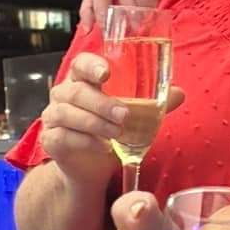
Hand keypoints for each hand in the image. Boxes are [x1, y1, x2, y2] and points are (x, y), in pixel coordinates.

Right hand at [37, 53, 183, 187]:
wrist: (91, 166)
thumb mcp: (134, 116)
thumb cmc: (111, 130)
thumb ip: (153, 104)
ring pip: (67, 113)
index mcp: (82, 80)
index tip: (106, 73)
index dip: (91, 65)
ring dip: (95, 123)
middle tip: (125, 115)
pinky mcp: (51, 140)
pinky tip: (105, 147)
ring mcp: (53, 117)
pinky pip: (63, 137)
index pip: (80, 64)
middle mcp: (63, 95)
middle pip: (76, 91)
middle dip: (101, 103)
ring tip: (118, 133)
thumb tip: (179, 93)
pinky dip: (86, 142)